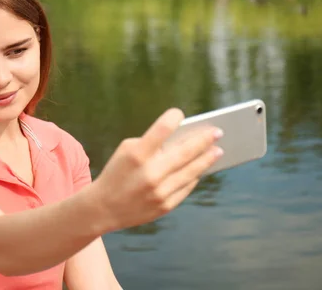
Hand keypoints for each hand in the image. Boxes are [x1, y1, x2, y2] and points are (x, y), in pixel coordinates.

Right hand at [89, 108, 222, 232]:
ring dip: (207, 159)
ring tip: (218, 150)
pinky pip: (186, 187)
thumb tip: (184, 139)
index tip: (180, 113)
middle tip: (218, 132)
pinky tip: (201, 168)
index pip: (162, 129)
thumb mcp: (127, 151)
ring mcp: (159, 192)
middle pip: (185, 152)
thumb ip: (152, 143)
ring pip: (191, 172)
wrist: (103, 208)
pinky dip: (195, 176)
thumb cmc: (118, 172)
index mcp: (137, 154)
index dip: (173, 117)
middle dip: (204, 140)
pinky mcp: (165, 206)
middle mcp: (150, 173)